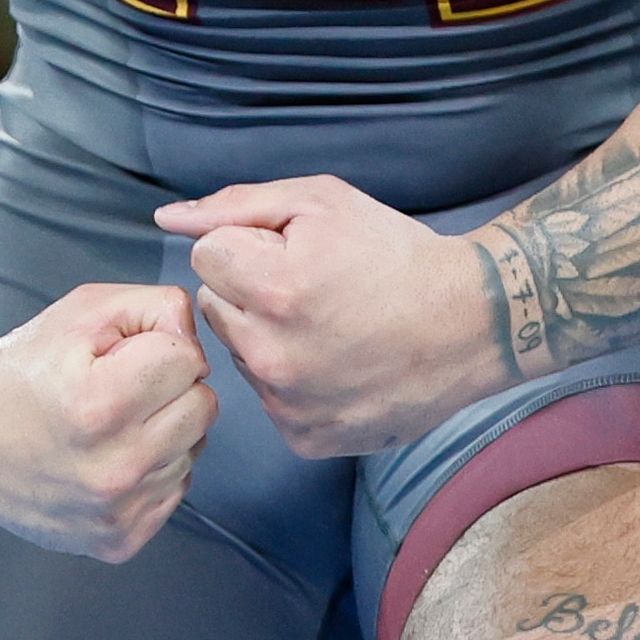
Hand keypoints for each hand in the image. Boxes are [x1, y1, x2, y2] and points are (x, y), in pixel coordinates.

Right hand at [0, 284, 215, 561]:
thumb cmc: (24, 370)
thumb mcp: (84, 310)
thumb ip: (156, 306)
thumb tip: (198, 340)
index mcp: (100, 405)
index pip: (190, 360)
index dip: (159, 346)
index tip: (123, 356)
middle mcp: (113, 468)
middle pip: (203, 407)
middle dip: (170, 388)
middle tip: (122, 389)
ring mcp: (117, 512)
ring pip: (193, 450)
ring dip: (163, 431)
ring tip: (111, 425)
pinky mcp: (120, 540)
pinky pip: (175, 490)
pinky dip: (153, 470)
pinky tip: (111, 457)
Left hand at [162, 176, 502, 458]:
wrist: (472, 323)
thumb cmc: (396, 254)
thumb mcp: (321, 203)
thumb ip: (235, 206)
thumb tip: (167, 220)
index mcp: (272, 288)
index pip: (205, 256)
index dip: (249, 246)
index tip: (294, 253)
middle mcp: (273, 354)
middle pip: (215, 307)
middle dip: (251, 291)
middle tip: (313, 289)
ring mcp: (289, 403)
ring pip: (240, 354)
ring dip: (269, 337)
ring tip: (331, 326)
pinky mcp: (306, 437)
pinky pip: (269, 398)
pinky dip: (293, 381)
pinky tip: (337, 363)